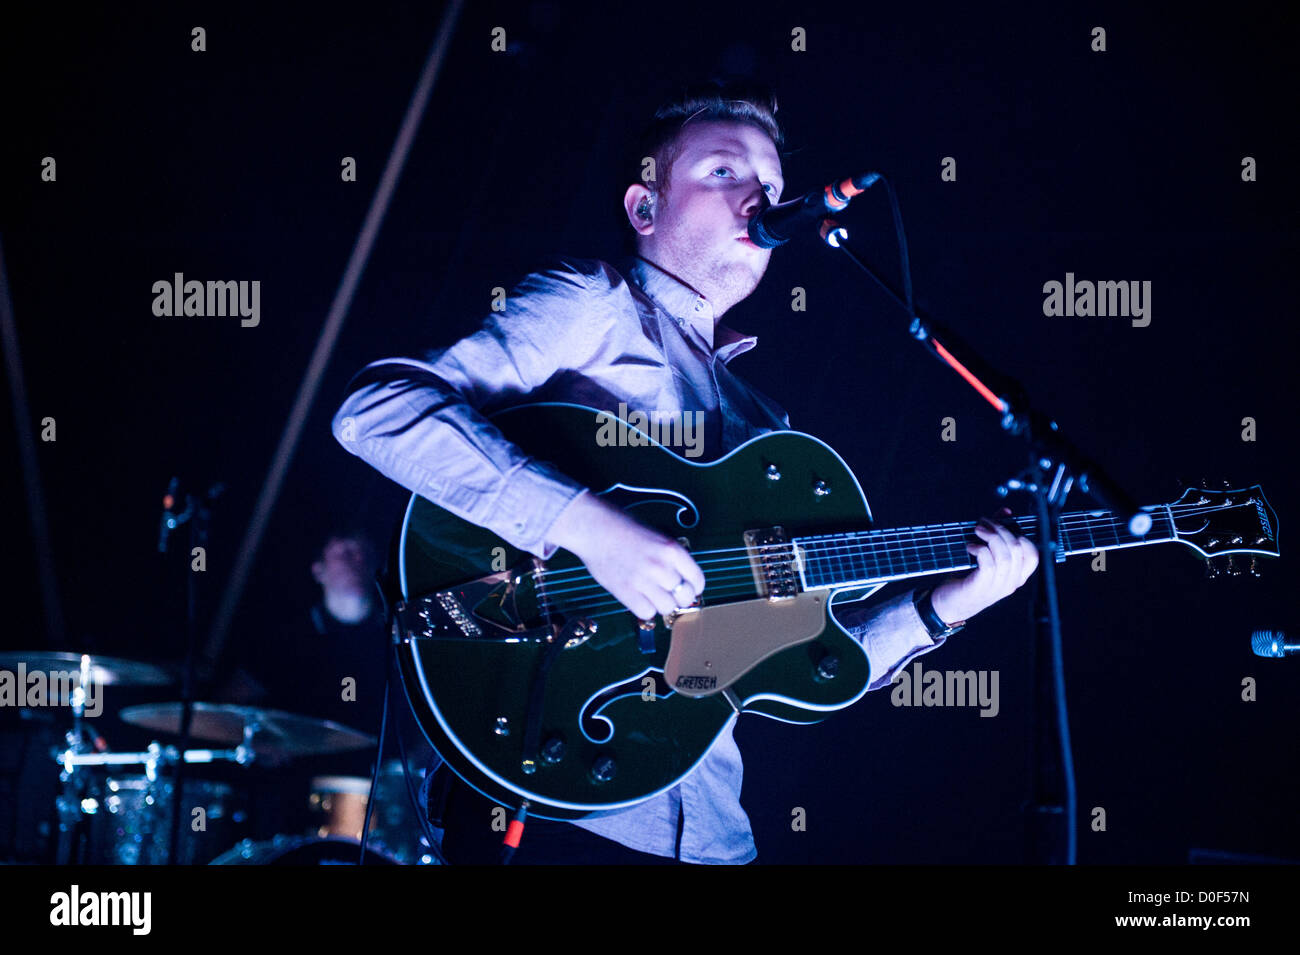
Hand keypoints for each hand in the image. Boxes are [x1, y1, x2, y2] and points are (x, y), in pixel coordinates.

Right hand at [545, 492, 704, 620]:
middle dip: (679, 597)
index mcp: (672, 550)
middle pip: (685, 597)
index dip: (693, 587)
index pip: (697, 580)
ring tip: (651, 595)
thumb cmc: (624, 529)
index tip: (687, 588)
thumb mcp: (657, 536)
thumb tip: (681, 581)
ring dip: (661, 604)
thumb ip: (672, 558)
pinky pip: (646, 613)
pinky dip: (645, 609)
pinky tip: (639, 598)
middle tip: (669, 593)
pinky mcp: (625, 592)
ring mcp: (643, 580)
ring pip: (667, 608)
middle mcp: (661, 566)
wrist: (594, 528)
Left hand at [930, 507, 1037, 623]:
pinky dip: (980, 550)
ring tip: (977, 531)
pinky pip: (988, 565)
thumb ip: (997, 534)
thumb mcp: (986, 556)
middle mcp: (1011, 583)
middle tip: (984, 523)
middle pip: (1017, 549)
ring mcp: (997, 587)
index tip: (1001, 524)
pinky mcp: (980, 588)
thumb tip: (1005, 512)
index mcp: (1017, 576)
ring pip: (1005, 556)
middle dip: (1001, 529)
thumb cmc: (968, 578)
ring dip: (991, 538)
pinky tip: (970, 547)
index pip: (1034, 555)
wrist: (949, 605)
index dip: (1020, 535)